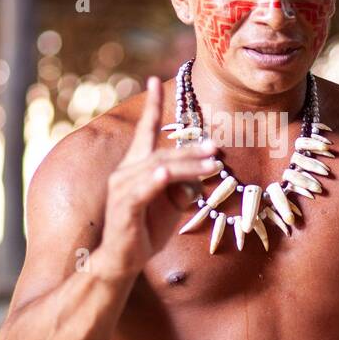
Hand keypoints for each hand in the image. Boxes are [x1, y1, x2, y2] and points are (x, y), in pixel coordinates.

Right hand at [97, 76, 218, 278]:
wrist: (122, 260)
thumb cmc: (145, 229)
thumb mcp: (171, 204)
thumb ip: (183, 187)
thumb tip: (198, 180)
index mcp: (135, 166)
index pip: (144, 131)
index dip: (151, 106)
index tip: (153, 79)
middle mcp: (125, 172)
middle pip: (162, 152)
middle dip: (191, 149)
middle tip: (217, 147)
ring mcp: (122, 189)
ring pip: (158, 168)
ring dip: (187, 165)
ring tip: (212, 164)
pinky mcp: (124, 208)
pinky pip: (142, 190)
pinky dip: (155, 180)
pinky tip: (167, 173)